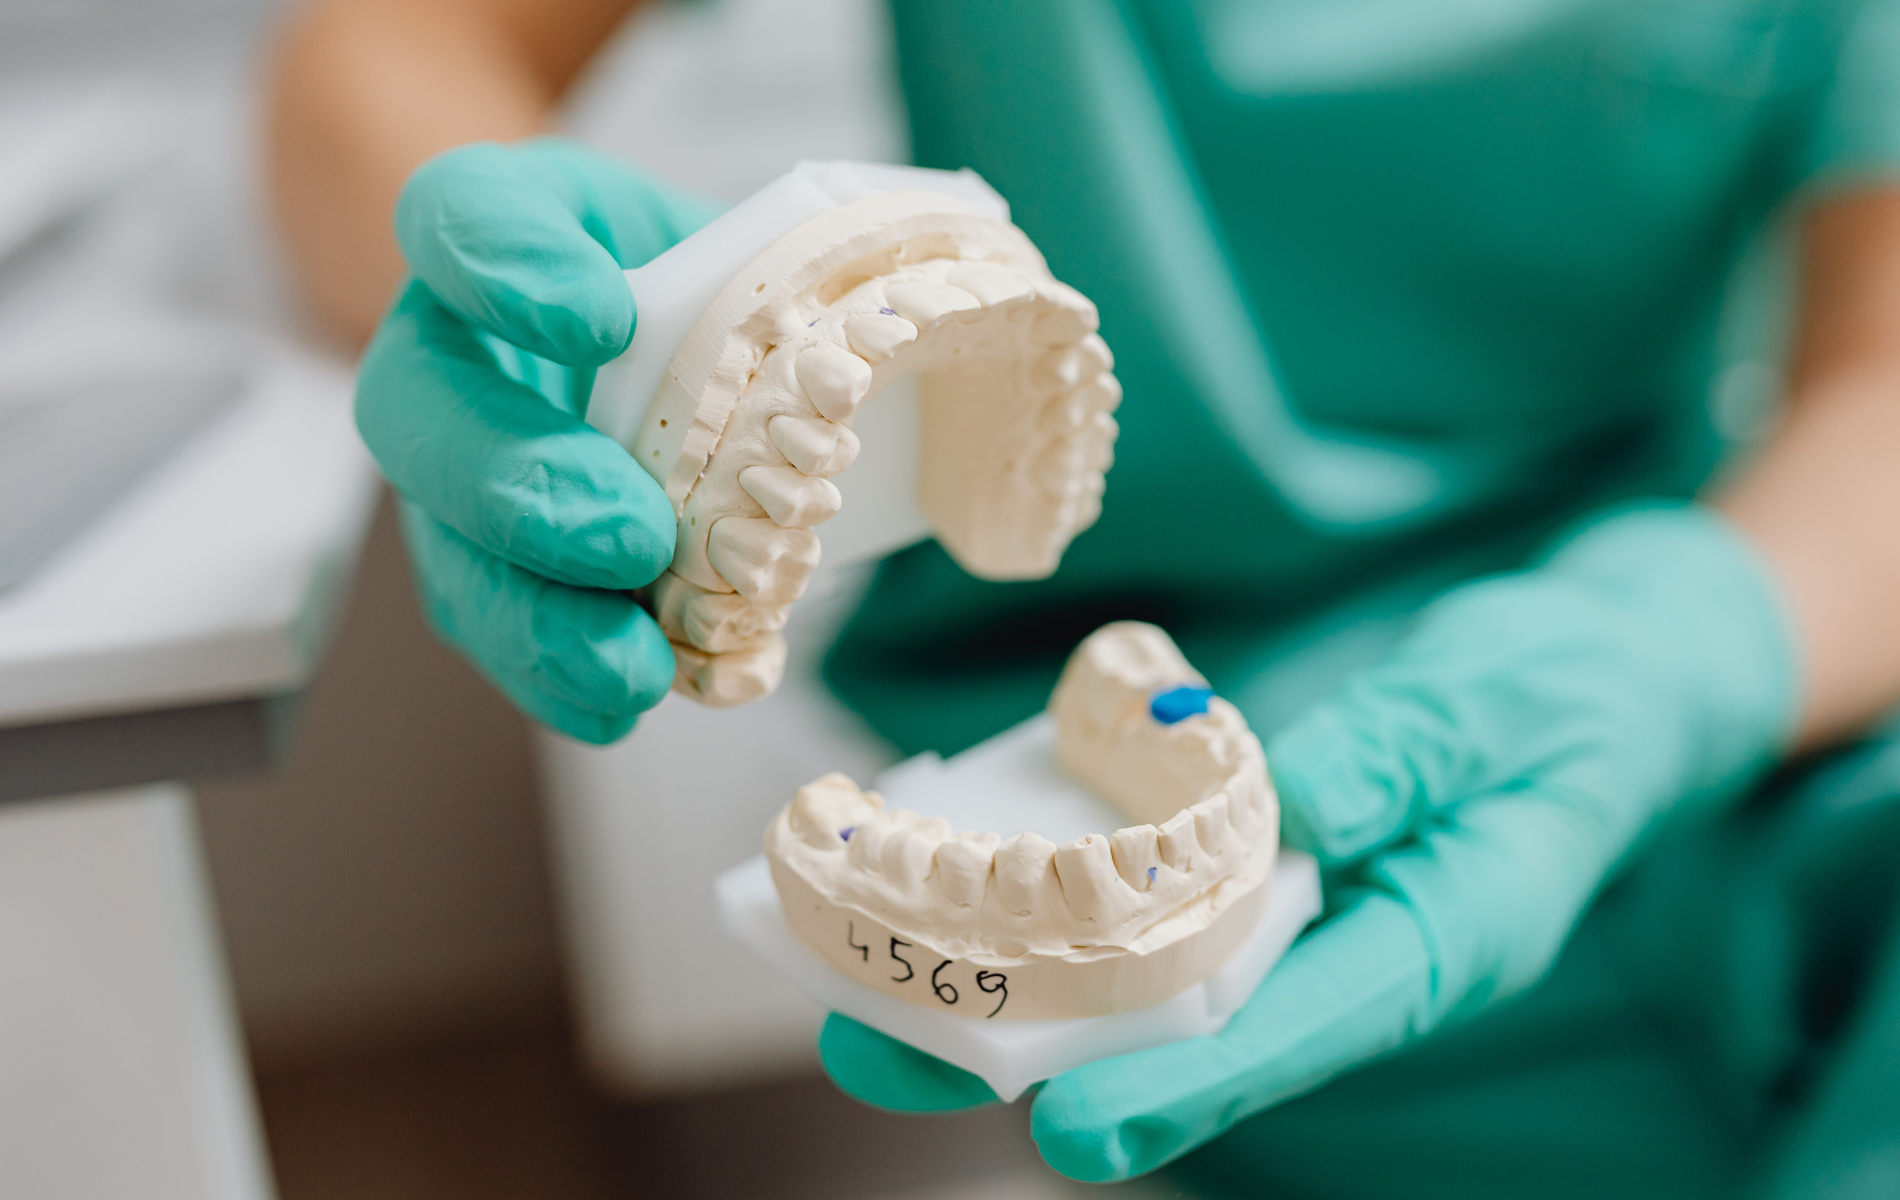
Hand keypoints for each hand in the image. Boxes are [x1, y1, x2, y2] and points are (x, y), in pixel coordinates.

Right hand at [356, 138, 717, 742]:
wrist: (656, 347)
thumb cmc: (689, 280)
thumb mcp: (725, 233)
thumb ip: (758, 267)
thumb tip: (839, 363)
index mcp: (493, 232)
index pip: (461, 215)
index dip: (507, 268)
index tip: (600, 320)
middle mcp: (445, 352)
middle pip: (420, 412)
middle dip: (520, 488)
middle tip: (628, 537)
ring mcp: (452, 473)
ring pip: (447, 549)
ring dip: (535, 620)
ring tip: (630, 666)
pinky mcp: (487, 568)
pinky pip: (498, 633)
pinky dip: (560, 682)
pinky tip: (624, 702)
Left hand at [818, 503, 1797, 1179]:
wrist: (1609, 680)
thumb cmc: (1572, 696)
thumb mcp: (1503, 705)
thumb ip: (1395, 755)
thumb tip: (1282, 806)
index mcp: (1439, 940)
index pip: (1299, 1031)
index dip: (1184, 1086)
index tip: (1070, 1132)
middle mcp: (1355, 952)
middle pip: (1186, 1033)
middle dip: (1039, 1053)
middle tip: (886, 1050)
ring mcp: (1307, 919)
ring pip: (1151, 987)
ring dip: (1020, 993)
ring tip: (876, 999)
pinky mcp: (1270, 875)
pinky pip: (1159, 913)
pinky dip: (1066, 916)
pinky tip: (965, 900)